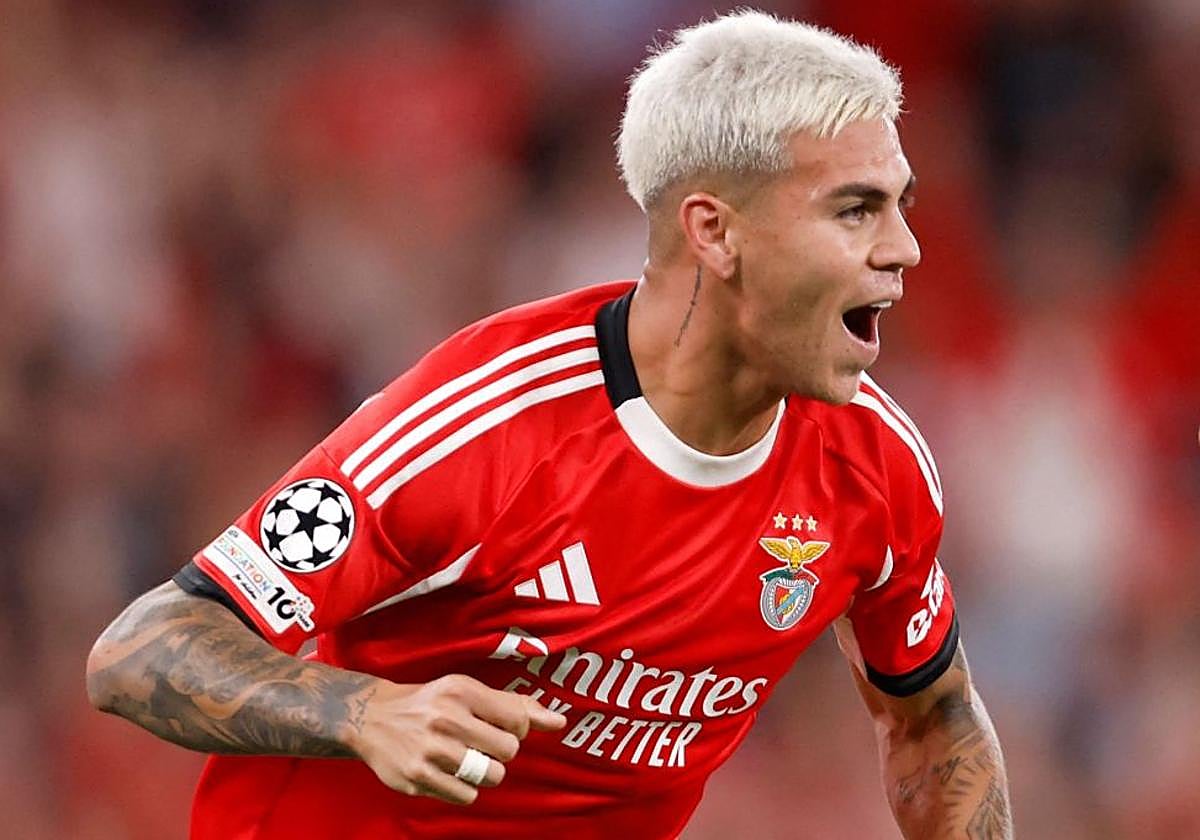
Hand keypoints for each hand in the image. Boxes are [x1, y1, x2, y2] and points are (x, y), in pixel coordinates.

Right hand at [347, 674, 566, 804]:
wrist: (371, 717)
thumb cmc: (430, 703)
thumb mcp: (467, 692)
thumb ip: (514, 705)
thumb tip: (560, 721)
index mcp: (461, 692)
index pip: (518, 720)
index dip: (518, 729)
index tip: (501, 728)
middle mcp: (446, 718)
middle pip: (508, 751)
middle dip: (501, 752)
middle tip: (480, 744)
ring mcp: (431, 750)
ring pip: (491, 776)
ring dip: (485, 772)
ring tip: (466, 759)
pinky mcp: (417, 778)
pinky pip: (467, 796)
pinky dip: (464, 788)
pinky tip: (448, 772)